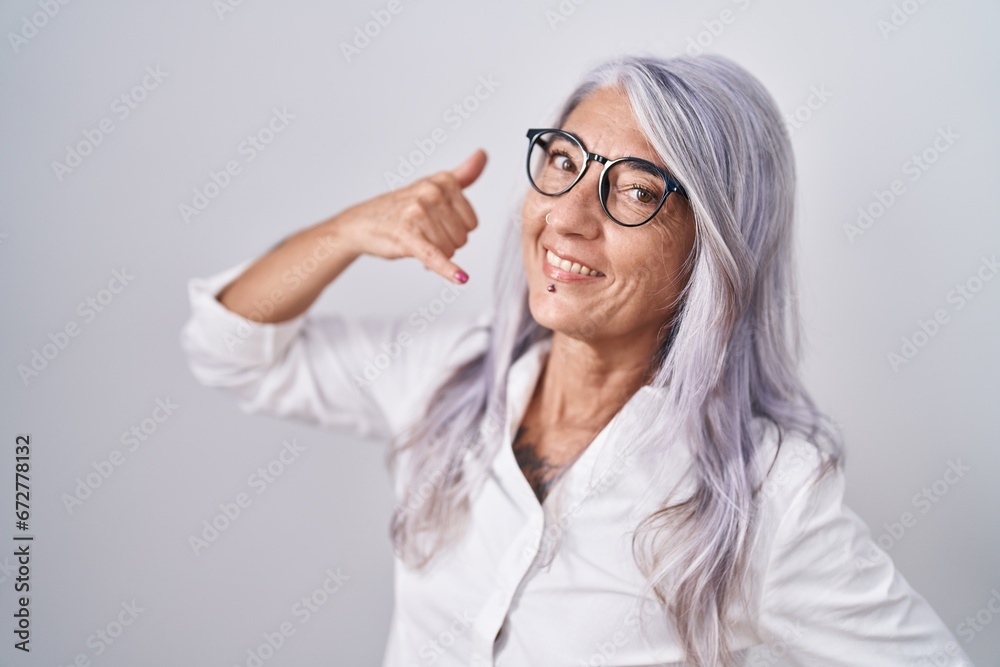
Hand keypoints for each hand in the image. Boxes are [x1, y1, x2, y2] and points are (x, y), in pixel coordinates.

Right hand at [333, 149, 486, 283]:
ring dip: (435, 255)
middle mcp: (432, 193)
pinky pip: (434, 256)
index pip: (471, 223)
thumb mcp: (433, 187)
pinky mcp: (407, 236)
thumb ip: (462, 175)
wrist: (361, 223)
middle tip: (423, 235)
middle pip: (462, 238)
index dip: (455, 230)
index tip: (437, 224)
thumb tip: (483, 154)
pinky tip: (460, 278)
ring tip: (416, 242)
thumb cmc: (401, 208)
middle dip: (445, 243)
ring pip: (450, 250)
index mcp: (443, 181)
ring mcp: (418, 213)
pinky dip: (448, 270)